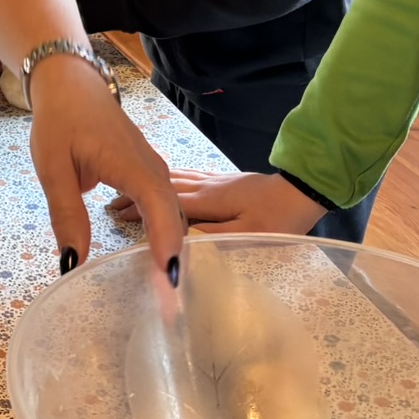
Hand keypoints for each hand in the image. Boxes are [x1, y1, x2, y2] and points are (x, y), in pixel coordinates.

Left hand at [26, 54, 183, 311]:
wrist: (71, 85)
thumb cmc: (60, 121)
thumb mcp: (53, 170)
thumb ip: (66, 216)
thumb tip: (71, 263)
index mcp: (133, 165)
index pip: (160, 210)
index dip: (167, 246)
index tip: (169, 282)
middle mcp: (153, 169)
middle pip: (174, 219)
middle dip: (173, 261)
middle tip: (169, 307)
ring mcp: (155, 170)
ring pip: (173, 215)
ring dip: (171, 250)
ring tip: (166, 294)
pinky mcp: (150, 174)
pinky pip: (164, 208)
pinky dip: (164, 235)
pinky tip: (156, 263)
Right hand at [109, 169, 324, 233]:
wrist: (304, 189)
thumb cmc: (279, 219)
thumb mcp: (248, 235)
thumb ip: (212, 238)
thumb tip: (178, 242)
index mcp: (209, 201)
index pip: (166, 204)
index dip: (141, 207)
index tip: (116, 212)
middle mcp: (208, 186)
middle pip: (164, 188)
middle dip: (138, 194)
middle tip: (114, 202)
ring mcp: (217, 180)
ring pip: (175, 180)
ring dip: (151, 185)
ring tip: (130, 189)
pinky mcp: (226, 179)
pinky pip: (190, 176)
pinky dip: (170, 178)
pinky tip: (166, 179)